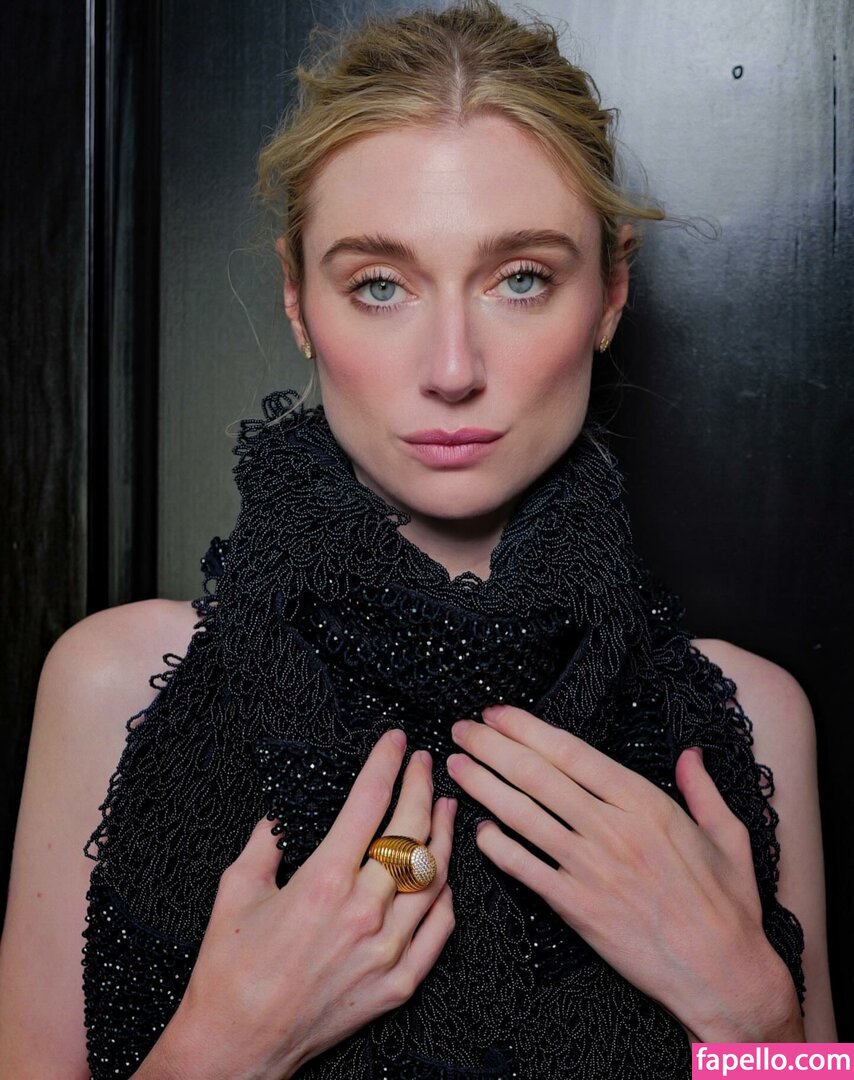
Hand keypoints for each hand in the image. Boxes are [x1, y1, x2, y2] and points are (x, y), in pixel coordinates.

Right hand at [152, 730, 456, 1079]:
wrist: (235, 1047)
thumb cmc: (228, 969)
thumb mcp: (235, 888)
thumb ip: (265, 840)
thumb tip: (282, 810)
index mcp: (322, 882)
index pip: (369, 803)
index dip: (386, 764)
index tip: (396, 741)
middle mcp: (362, 912)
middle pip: (410, 832)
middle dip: (421, 787)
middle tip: (424, 763)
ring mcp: (385, 951)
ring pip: (433, 879)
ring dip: (443, 835)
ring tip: (445, 806)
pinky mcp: (397, 985)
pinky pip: (438, 930)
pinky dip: (445, 897)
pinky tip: (443, 876)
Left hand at [446, 704, 801, 1041]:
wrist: (724, 976)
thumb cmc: (728, 906)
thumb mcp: (727, 836)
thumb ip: (702, 789)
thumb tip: (689, 754)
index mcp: (646, 804)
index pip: (571, 752)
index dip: (527, 728)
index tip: (497, 712)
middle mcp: (612, 829)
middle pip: (537, 776)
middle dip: (492, 747)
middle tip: (461, 728)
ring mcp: (591, 869)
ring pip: (523, 816)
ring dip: (483, 787)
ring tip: (456, 765)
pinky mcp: (577, 908)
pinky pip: (525, 870)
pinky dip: (497, 847)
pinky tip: (477, 830)